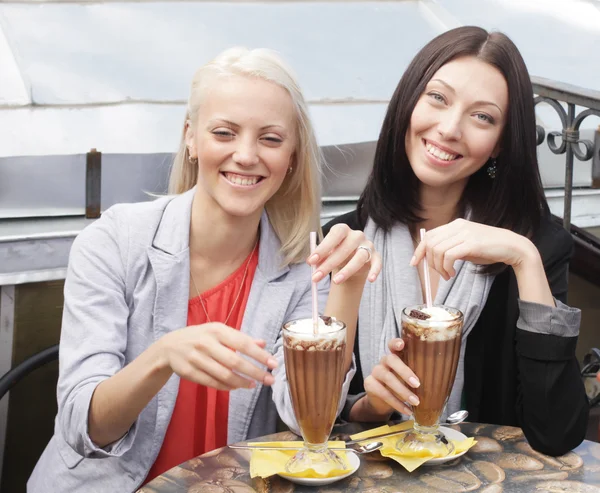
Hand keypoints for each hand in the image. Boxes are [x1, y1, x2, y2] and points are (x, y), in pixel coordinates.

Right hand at [160, 323, 277, 390]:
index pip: (243, 343)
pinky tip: (236, 387)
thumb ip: (240, 338)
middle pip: (235, 362)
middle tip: (269, 380)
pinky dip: (227, 386)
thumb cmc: (200, 337)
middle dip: (254, 372)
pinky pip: (212, 382)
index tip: (273, 364)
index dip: (259, 355)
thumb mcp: (218, 331)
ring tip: (253, 385)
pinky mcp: (189, 372)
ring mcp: (196, 358)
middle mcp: (206, 343)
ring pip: (224, 375)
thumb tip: (263, 343)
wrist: (169, 346)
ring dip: (242, 382)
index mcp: (217, 330)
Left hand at [307, 224, 381, 284]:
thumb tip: (311, 262)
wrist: (351, 260)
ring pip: (359, 257)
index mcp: (342, 230)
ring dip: (347, 270)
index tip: (311, 261)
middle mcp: (356, 235)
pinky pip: (377, 263)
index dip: (323, 248)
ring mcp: (368, 245)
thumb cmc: (336, 254)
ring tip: (335, 282)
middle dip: (329, 264)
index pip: (334, 235)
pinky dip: (375, 271)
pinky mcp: (376, 256)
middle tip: (316, 277)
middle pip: (344, 249)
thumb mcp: (326, 254)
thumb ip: (320, 257)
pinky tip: (371, 280)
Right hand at [363, 338, 420, 415]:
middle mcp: (384, 361)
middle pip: (391, 359)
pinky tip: (407, 410)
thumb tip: (439, 380)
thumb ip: (419, 374)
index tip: (402, 345)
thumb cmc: (402, 386)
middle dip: (405, 371)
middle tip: (417, 384)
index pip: (393, 344)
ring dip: (403, 391)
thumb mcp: (410, 379)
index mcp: (396, 356)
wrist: (383, 402)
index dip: (396, 342)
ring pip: (387, 377)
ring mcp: (375, 371)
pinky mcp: (369, 384)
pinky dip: (396, 403)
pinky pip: (382, 393)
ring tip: (416, 402)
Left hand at [411, 218, 537, 279]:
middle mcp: (458, 226)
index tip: (414, 262)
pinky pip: (449, 255)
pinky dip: (447, 267)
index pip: (429, 235)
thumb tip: (433, 258)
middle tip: (440, 273)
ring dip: (439, 267)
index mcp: (456, 224)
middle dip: (430, 262)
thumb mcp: (466, 245)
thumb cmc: (490, 249)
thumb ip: (451, 247)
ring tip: (447, 275)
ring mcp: (465, 233)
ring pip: (438, 250)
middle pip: (431, 243)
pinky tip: (452, 273)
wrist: (512, 247)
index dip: (419, 250)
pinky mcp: (472, 243)